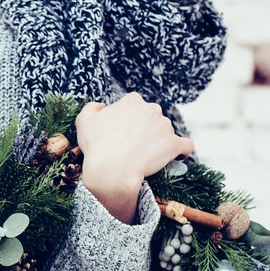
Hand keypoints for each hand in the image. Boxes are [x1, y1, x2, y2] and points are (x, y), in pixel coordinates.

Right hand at [75, 94, 193, 223]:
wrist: (111, 170)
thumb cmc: (97, 146)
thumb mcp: (84, 121)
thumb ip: (93, 107)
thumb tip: (102, 106)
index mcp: (132, 101)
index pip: (134, 107)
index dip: (128, 120)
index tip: (122, 133)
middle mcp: (152, 109)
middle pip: (151, 117)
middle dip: (145, 129)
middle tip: (133, 146)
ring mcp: (165, 126)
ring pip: (165, 131)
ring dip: (159, 141)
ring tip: (147, 157)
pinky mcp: (174, 144)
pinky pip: (185, 145)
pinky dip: (183, 150)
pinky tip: (179, 155)